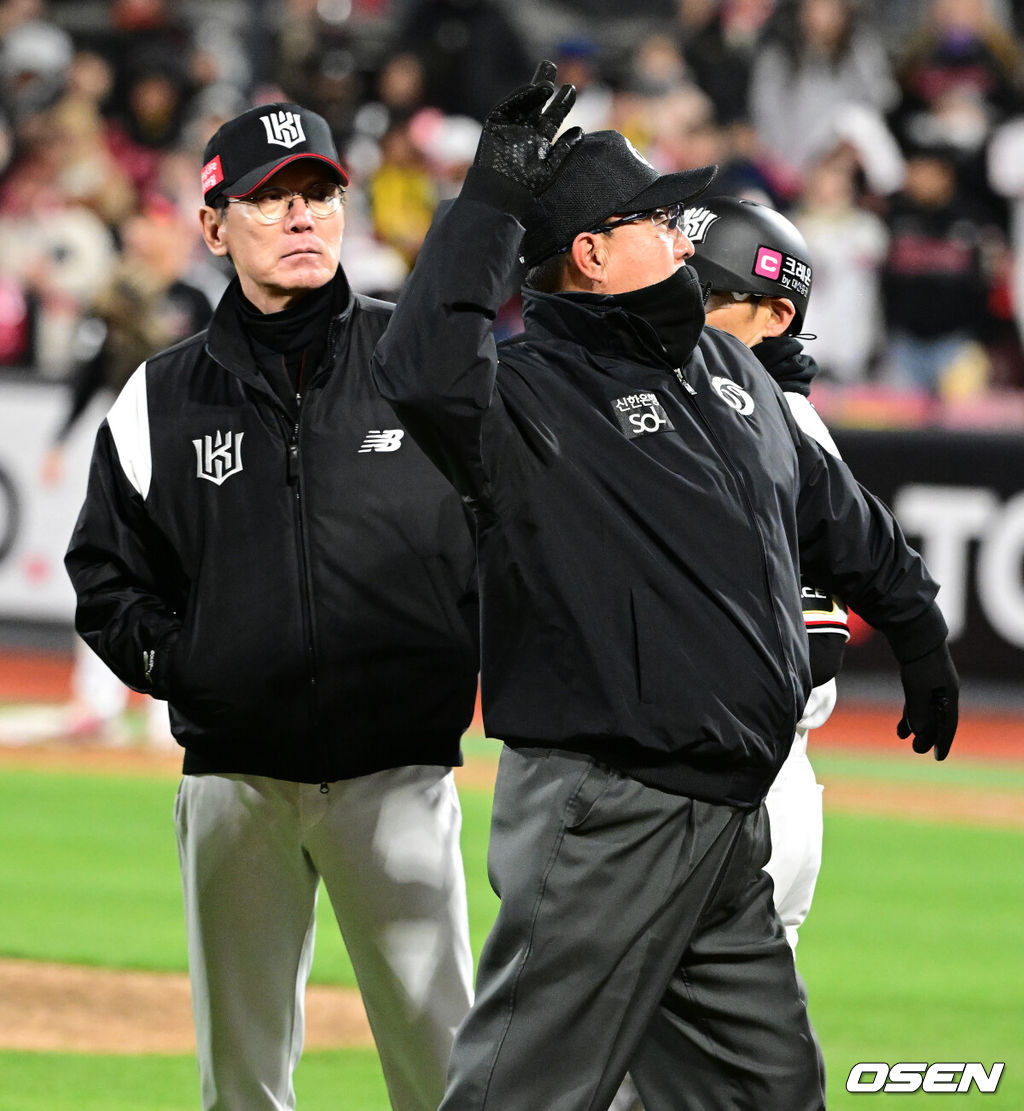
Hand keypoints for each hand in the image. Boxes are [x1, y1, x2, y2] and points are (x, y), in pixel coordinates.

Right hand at [474, 60, 582, 195]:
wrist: (499, 194)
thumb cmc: (525, 187)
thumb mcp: (550, 168)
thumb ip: (564, 149)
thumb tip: (581, 130)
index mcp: (540, 140)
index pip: (552, 117)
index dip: (561, 103)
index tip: (570, 89)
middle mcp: (526, 130)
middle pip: (536, 103)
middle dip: (544, 85)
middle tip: (552, 65)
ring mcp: (510, 127)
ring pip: (523, 102)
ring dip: (532, 90)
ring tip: (546, 81)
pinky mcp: (495, 125)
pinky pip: (507, 107)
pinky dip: (518, 99)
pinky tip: (530, 91)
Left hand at [896, 641, 958, 759]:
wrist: (913, 633)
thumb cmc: (919, 661)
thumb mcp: (918, 688)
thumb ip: (919, 711)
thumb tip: (919, 733)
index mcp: (950, 693)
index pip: (949, 723)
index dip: (943, 740)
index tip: (938, 757)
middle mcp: (944, 690)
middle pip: (938, 718)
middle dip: (928, 735)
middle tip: (917, 750)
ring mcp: (932, 683)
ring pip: (926, 710)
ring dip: (917, 725)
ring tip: (905, 738)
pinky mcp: (920, 677)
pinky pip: (917, 701)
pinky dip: (910, 713)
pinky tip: (901, 724)